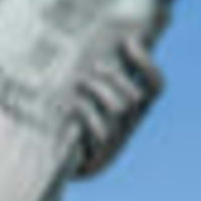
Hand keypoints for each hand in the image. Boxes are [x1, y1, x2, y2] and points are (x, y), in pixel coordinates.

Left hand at [67, 37, 161, 178]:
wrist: (45, 164)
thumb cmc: (61, 119)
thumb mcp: (77, 94)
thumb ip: (91, 71)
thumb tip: (99, 36)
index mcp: (131, 111)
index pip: (155, 87)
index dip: (147, 64)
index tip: (129, 40)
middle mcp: (126, 128)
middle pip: (135, 97)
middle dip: (116, 78)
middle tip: (94, 64)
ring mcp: (113, 146)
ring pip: (120, 112)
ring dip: (100, 92)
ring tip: (78, 82)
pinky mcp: (95, 160)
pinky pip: (100, 133)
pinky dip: (87, 115)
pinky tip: (70, 105)